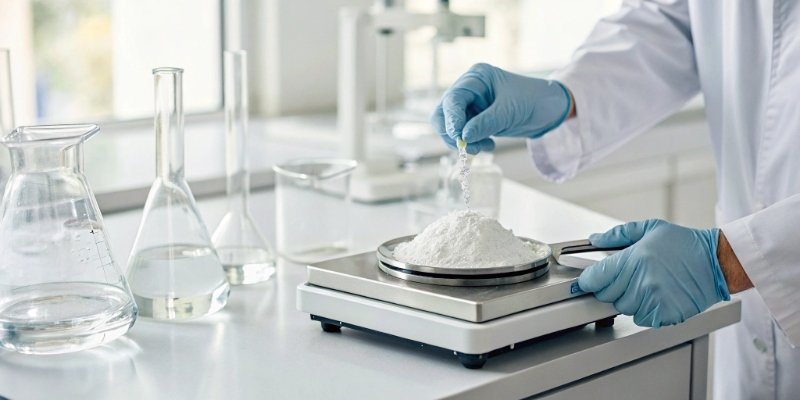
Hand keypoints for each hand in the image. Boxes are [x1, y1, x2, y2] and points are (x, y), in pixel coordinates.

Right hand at [431, 63, 571, 153]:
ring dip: (463, 141)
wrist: (549, 109)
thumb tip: (463, 137)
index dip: (452, 119)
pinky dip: (472, 143)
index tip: (459, 137)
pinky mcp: (475, 119)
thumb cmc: (533, 100)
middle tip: (467, 147)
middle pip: (444, 113)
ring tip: (483, 147)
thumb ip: (485, 123)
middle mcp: (469, 89)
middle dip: (453, 132)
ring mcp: (471, 105)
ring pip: (451, 127)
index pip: (453, 98)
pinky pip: (463, 134)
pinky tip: (488, 144)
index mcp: (476, 78)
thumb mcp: (509, 111)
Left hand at [578, 219, 730, 326]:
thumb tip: (595, 240)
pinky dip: (645, 311)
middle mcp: (642, 281)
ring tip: (647, 284)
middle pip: (606, 295)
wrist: (717, 263)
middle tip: (628, 277)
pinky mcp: (665, 314)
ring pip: (623, 308)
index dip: (589, 279)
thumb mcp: (650, 229)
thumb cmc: (685, 244)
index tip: (587, 280)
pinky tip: (657, 296)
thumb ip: (618, 235)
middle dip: (612, 287)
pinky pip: (641, 318)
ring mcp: (653, 300)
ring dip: (629, 299)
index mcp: (635, 259)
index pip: (595, 278)